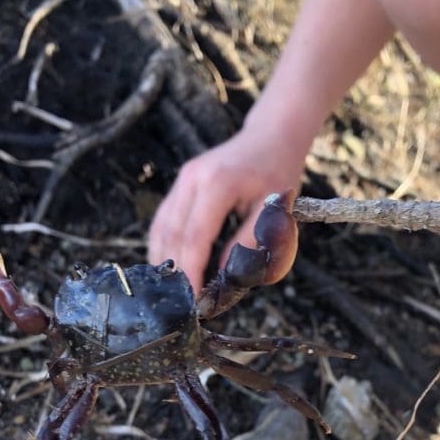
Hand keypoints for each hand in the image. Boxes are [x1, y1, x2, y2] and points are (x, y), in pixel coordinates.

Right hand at [148, 130, 303, 292]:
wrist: (271, 136)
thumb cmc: (278, 174)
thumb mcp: (273, 212)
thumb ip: (250, 244)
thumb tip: (226, 278)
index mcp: (217, 184)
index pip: (195, 236)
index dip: (191, 271)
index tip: (193, 300)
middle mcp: (192, 180)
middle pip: (172, 235)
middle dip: (177, 272)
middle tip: (184, 303)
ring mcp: (182, 180)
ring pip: (162, 228)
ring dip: (165, 261)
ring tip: (174, 291)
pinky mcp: (180, 184)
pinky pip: (163, 220)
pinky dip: (164, 246)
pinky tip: (169, 267)